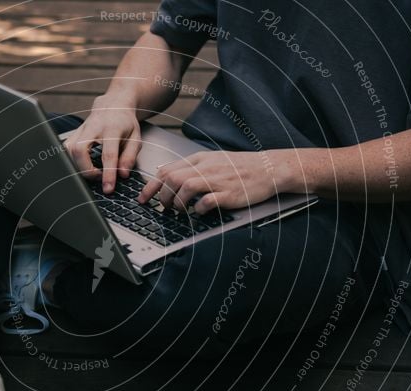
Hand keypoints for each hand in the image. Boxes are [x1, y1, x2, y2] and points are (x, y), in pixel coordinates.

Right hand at [64, 95, 141, 193]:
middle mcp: (93, 127)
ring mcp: (81, 129)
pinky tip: (82, 165)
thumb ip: (130, 157)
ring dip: (79, 166)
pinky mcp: (73, 133)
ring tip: (93, 172)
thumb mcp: (136, 138)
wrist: (113, 105)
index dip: (108, 174)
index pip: (108, 154)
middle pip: (80, 151)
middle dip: (86, 170)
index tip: (108, 188)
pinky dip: (71, 160)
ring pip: (69, 150)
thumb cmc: (125, 123)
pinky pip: (66, 149)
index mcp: (112, 128)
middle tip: (99, 177)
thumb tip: (122, 174)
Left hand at [137, 150, 291, 213]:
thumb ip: (189, 166)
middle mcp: (206, 168)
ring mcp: (217, 180)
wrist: (267, 168)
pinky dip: (198, 209)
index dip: (151, 186)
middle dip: (162, 196)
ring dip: (177, 202)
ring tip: (179, 210)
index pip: (167, 170)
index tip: (142, 199)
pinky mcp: (229, 194)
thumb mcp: (212, 160)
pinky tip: (198, 212)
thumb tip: (165, 173)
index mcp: (199, 160)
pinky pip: (207, 201)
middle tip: (164, 207)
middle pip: (173, 178)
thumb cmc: (240, 167)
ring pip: (186, 187)